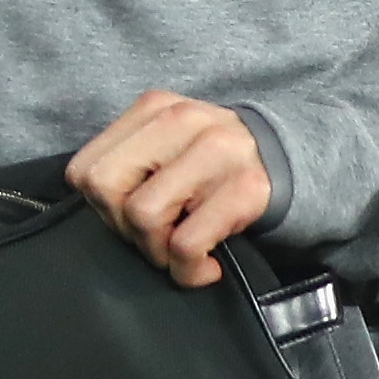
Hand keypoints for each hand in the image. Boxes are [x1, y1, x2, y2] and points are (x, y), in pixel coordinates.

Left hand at [67, 91, 273, 286]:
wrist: (293, 162)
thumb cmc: (213, 164)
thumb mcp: (167, 147)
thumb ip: (129, 163)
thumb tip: (91, 210)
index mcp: (153, 108)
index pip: (84, 170)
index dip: (99, 206)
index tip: (128, 217)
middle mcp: (182, 121)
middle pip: (105, 189)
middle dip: (121, 228)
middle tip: (153, 238)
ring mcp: (217, 152)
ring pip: (143, 216)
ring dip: (157, 252)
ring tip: (180, 253)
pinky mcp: (246, 189)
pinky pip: (187, 243)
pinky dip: (189, 269)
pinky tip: (206, 267)